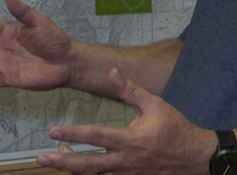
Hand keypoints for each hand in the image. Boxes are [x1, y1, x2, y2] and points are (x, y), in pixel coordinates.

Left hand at [35, 68, 214, 174]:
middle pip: (87, 165)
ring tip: (56, 158)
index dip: (73, 134)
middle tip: (42, 158)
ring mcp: (126, 174)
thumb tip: (113, 72)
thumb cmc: (176, 130)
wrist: (195, 158)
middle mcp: (125, 161)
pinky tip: (78, 166)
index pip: (95, 137)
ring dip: (72, 167)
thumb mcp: (155, 105)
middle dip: (62, 162)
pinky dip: (88, 173)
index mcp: (130, 140)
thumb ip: (131, 90)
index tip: (53, 132)